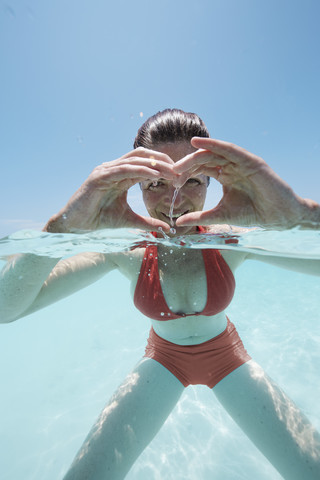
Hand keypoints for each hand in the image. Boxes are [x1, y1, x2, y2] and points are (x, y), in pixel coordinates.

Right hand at [44, 148, 177, 232]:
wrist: (75, 225)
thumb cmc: (99, 219)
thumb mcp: (129, 220)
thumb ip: (147, 222)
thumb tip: (166, 229)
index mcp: (121, 175)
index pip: (145, 163)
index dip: (163, 166)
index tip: (180, 175)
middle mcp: (114, 168)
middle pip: (143, 156)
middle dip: (163, 161)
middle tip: (180, 170)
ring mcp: (105, 170)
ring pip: (135, 160)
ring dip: (155, 165)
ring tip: (172, 172)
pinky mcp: (99, 176)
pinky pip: (124, 169)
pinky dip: (141, 170)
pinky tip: (155, 176)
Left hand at [173, 137, 312, 228]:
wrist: (277, 216)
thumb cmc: (252, 213)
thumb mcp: (220, 214)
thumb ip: (200, 216)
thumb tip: (177, 222)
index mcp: (225, 175)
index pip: (201, 168)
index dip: (186, 173)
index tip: (172, 181)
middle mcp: (231, 165)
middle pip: (204, 159)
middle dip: (187, 164)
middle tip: (171, 172)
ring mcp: (241, 162)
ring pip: (214, 153)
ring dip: (195, 155)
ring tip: (179, 162)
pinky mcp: (250, 160)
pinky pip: (229, 149)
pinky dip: (214, 144)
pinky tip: (198, 142)